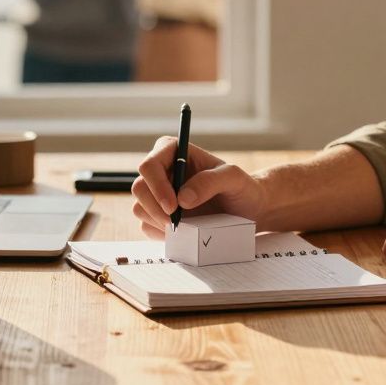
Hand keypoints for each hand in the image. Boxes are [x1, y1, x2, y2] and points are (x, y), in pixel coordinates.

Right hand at [131, 137, 266, 239]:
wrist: (246, 210)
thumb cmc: (241, 188)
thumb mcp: (233, 178)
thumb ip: (210, 181)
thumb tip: (182, 198)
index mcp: (173, 151)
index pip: (150, 165)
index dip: (157, 186)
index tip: (173, 205)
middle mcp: (161, 171)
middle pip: (139, 188)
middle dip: (155, 208)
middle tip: (177, 223)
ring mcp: (157, 194)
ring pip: (140, 208)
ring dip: (159, 221)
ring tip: (186, 226)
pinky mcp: (158, 215)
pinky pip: (147, 226)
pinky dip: (161, 233)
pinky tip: (183, 231)